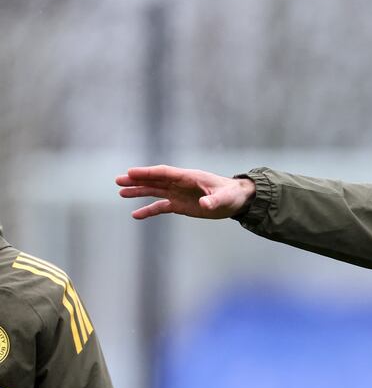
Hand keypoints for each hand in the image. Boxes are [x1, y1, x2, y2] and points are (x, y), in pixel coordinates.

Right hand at [116, 165, 255, 219]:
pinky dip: (148, 210)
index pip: (164, 173)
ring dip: (138, 191)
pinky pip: (160, 207)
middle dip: (137, 180)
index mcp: (188, 177)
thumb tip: (204, 204)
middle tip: (118, 180)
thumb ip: (213, 200)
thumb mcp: (224, 198)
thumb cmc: (231, 195)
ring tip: (121, 192)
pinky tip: (135, 215)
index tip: (131, 172)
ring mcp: (178, 194)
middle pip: (154, 180)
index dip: (148, 172)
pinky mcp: (179, 205)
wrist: (236, 200)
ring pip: (154, 191)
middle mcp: (180, 184)